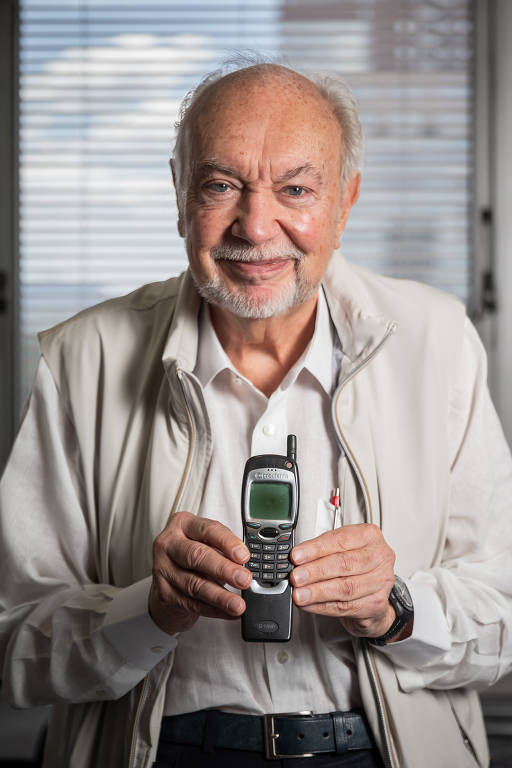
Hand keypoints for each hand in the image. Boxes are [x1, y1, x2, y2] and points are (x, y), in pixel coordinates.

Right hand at [149, 511, 251, 634]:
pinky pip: (192, 603)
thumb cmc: (192, 556)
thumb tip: (245, 566)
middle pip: (197, 556)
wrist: (167, 579)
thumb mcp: (208, 544)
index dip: (227, 543)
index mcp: (183, 524)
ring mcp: (163, 568)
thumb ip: (224, 550)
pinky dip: (213, 610)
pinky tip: (227, 612)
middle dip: (223, 569)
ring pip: (194, 584)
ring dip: (220, 596)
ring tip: (237, 604)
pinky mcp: (163, 592)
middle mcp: (169, 543)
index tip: (243, 556)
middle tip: (243, 579)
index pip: (207, 530)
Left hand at [290, 523, 399, 638]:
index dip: (316, 549)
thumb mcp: (341, 548)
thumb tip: (297, 559)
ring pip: (345, 588)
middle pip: (344, 564)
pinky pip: (346, 607)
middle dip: (315, 571)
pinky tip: (310, 604)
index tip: (296, 556)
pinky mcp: (376, 605)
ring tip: (300, 594)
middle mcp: (380, 557)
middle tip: (296, 576)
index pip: (340, 540)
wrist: (373, 592)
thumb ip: (321, 550)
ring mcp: (381, 582)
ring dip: (317, 592)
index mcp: (370, 536)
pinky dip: (323, 606)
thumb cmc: (356, 565)